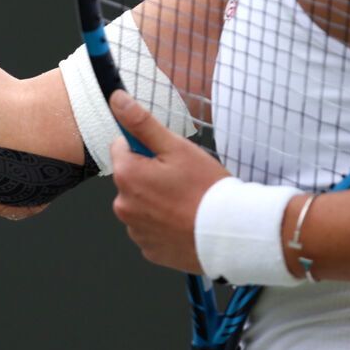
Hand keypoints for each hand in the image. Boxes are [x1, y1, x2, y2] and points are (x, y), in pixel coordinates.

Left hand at [107, 89, 226, 272]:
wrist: (232, 234)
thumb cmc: (207, 190)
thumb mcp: (177, 147)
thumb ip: (142, 123)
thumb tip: (117, 100)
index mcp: (126, 176)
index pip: (121, 148)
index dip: (146, 148)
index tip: (167, 157)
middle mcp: (123, 205)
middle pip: (131, 177)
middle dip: (151, 175)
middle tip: (182, 180)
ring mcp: (135, 230)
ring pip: (141, 203)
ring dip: (157, 200)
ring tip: (187, 202)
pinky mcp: (149, 249)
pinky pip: (151, 228)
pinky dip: (164, 224)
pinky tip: (185, 221)